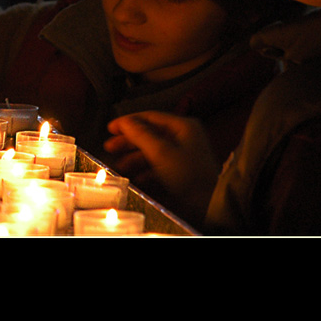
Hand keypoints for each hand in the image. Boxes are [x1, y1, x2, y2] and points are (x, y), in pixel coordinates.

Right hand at [105, 111, 220, 224]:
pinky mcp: (181, 170)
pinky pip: (158, 166)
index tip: (111, 128)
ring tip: (120, 166)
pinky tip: (135, 178)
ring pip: (152, 151)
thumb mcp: (161, 152)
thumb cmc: (190, 175)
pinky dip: (145, 171)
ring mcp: (183, 154)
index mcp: (182, 126)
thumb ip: (140, 135)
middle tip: (110, 146)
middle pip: (149, 134)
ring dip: (134, 158)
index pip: (150, 117)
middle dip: (129, 141)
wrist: (209, 203)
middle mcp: (183, 137)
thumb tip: (124, 122)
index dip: (128, 122)